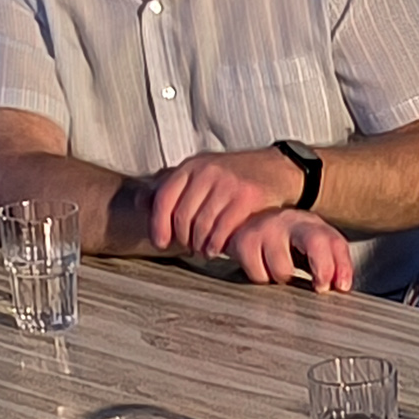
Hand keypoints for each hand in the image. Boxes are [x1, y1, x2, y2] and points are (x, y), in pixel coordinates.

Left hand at [148, 148, 303, 257]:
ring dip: (201, 244)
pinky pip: (223, 228)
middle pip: (182, 216)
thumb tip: (139, 202)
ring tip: (204, 251)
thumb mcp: (202, 173)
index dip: (158, 224)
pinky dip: (217, 244)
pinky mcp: (247, 197)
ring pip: (202, 224)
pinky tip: (218, 249)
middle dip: (183, 238)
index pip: (164, 198)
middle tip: (189, 248)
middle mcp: (207, 172)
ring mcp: (228, 184)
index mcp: (192, 166)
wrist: (280, 169)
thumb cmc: (238, 176)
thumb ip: (174, 187)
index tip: (160, 242)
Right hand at [224, 209, 353, 291]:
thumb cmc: (289, 241)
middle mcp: (291, 221)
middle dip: (323, 268)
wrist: (248, 221)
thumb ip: (334, 265)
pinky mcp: (243, 241)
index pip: (335, 242)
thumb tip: (342, 286)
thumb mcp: (315, 247)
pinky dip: (262, 278)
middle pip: (316, 242)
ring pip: (283, 269)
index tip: (341, 287)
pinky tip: (262, 267)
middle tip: (319, 287)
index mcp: (313, 225)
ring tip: (282, 270)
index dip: (342, 266)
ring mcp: (266, 229)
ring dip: (285, 279)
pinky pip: (258, 275)